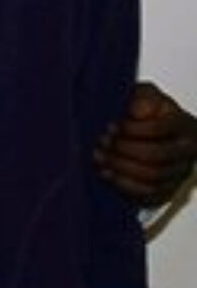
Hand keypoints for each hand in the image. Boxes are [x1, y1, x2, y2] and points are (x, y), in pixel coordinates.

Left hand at [92, 81, 196, 208]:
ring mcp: (179, 171)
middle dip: (124, 150)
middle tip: (102, 143)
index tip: (110, 126)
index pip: (161, 128)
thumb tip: (139, 111)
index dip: (132, 129)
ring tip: (99, 156)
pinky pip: (148, 193)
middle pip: (157, 155)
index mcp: (185, 124)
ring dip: (121, 167)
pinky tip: (106, 173)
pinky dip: (124, 184)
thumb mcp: (143, 94)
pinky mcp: (166, 188)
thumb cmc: (144, 110)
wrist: (144, 130)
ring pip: (152, 176)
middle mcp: (188, 150)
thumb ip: (142, 97)